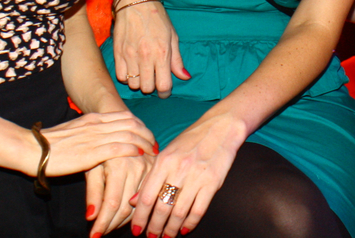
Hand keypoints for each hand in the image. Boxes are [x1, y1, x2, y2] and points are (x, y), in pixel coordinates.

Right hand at [41, 111, 155, 177]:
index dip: (140, 125)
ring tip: (153, 151)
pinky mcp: (91, 152)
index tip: (148, 134)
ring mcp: (95, 136)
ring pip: (129, 133)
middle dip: (146, 133)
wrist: (31, 148)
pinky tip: (140, 154)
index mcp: (93, 118)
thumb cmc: (50, 144)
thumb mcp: (74, 132)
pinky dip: (132, 149)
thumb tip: (101, 139)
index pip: (125, 116)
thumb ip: (89, 133)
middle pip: (131, 123)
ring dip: (144, 142)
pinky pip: (118, 146)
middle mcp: (96, 124)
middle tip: (155, 144)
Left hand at [87, 147, 155, 236]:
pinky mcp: (156, 168)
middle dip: (112, 224)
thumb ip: (93, 191)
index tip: (94, 236)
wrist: (119, 127)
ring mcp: (150, 168)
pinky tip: (125, 213)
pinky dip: (136, 207)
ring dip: (125, 219)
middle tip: (101, 233)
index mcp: (119, 166)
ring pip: (139, 204)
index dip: (103, 223)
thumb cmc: (100, 148)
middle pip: (126, 207)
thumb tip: (91, 217)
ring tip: (110, 225)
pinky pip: (148, 194)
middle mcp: (138, 167)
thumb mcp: (92, 166)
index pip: (111, 204)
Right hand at [112, 0, 189, 96]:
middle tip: (154, 78)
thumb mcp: (172, 36)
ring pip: (133, 85)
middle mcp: (146, 57)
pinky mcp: (117, 53)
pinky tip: (132, 69)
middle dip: (152, 87)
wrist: (135, 2)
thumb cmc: (157, 17)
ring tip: (143, 72)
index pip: (163, 86)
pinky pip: (120, 76)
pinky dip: (126, 77)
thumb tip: (185, 77)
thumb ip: (177, 60)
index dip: (165, 92)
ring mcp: (130, 56)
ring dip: (139, 82)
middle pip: (147, 88)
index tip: (165, 90)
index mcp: (162, 53)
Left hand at [128, 113, 246, 236]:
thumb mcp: (167, 153)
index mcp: (164, 161)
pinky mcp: (213, 182)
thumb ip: (151, 176)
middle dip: (154, 227)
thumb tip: (134, 201)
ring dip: (171, 229)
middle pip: (161, 207)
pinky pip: (199, 209)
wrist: (221, 126)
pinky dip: (190, 223)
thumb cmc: (192, 139)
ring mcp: (197, 176)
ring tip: (166, 236)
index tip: (136, 230)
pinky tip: (184, 229)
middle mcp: (178, 169)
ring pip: (179, 212)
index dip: (139, 217)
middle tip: (152, 237)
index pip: (146, 196)